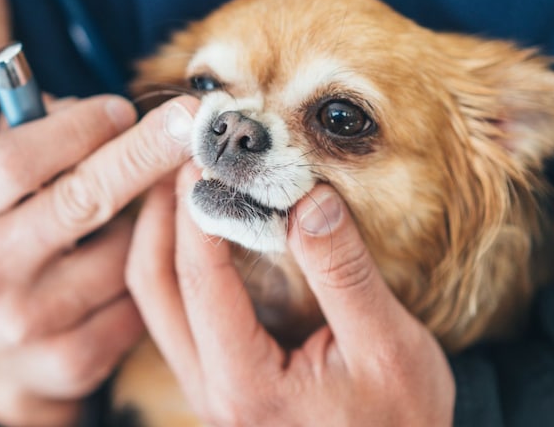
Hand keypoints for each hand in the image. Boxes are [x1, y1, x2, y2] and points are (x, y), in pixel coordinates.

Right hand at [0, 94, 197, 426]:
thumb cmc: (6, 236)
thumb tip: (110, 110)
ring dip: (143, 226)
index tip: (124, 108)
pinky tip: (125, 271)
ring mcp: (28, 319)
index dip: (79, 127)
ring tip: (122, 223)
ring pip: (123, 251)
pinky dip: (146, 275)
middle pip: (80, 199)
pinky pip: (139, 299)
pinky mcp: (72, 359)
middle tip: (190, 121)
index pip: (18, 159)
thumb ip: (36, 134)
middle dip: (143, 154)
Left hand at [127, 164, 454, 426]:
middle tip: (181, 153)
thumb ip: (343, 273)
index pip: (201, 280)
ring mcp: (206, 386)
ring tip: (186, 177)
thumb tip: (307, 197)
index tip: (206, 153)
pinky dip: (179, 261)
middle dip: (162, 212)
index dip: (198, 208)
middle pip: (152, 286)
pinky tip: (203, 225)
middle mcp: (209, 388)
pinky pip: (174, 311)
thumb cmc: (400, 418)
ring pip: (155, 299)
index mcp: (246, 384)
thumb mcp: (389, 347)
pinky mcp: (215, 379)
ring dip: (163, 234)